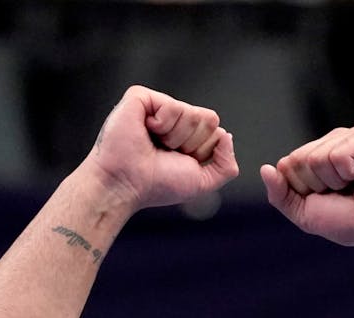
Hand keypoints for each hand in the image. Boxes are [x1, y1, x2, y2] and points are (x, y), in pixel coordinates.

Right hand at [86, 86, 237, 210]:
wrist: (126, 184)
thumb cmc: (157, 185)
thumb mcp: (202, 182)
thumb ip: (225, 166)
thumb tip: (227, 136)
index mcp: (186, 135)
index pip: (215, 130)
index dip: (202, 151)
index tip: (179, 161)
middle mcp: (173, 119)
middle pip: (209, 119)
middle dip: (192, 143)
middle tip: (166, 152)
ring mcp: (157, 106)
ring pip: (192, 113)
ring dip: (175, 136)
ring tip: (153, 143)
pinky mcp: (140, 97)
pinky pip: (171, 105)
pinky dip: (162, 124)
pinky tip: (146, 131)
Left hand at [261, 126, 353, 248]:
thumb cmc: (351, 222)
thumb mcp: (306, 214)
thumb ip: (281, 195)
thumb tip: (265, 169)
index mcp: (317, 155)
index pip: (287, 164)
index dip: (303, 189)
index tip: (327, 198)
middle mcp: (333, 141)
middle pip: (299, 159)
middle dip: (317, 185)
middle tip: (343, 192)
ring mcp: (351, 136)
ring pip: (317, 157)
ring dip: (335, 181)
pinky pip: (338, 155)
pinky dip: (348, 173)